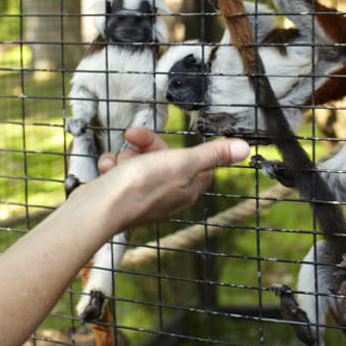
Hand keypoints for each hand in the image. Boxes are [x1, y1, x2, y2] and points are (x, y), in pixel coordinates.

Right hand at [82, 127, 248, 231]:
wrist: (100, 208)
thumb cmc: (142, 186)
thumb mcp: (183, 163)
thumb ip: (213, 154)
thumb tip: (244, 149)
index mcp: (188, 189)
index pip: (197, 163)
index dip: (182, 148)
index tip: (168, 140)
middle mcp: (169, 195)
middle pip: (165, 158)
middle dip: (146, 146)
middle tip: (132, 136)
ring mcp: (145, 197)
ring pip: (139, 162)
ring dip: (125, 155)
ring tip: (118, 162)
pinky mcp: (123, 197)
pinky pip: (121, 172)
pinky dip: (113, 166)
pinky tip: (107, 170)